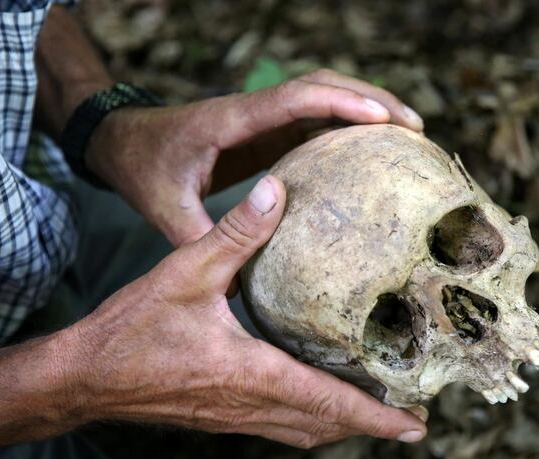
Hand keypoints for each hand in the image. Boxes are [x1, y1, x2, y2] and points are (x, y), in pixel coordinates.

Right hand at [69, 176, 427, 447]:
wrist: (85, 377)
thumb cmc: (132, 330)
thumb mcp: (186, 271)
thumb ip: (234, 233)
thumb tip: (275, 191)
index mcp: (253, 375)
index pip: (330, 404)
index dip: (377, 418)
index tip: (416, 427)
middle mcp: (252, 406)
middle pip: (326, 428)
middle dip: (371, 426)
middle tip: (411, 417)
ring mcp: (236, 417)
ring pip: (305, 432)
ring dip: (343, 426)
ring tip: (377, 411)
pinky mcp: (222, 416)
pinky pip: (281, 426)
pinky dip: (311, 420)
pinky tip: (316, 399)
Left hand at [85, 69, 423, 245]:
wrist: (123, 141)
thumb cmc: (142, 169)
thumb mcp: (165, 208)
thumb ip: (200, 241)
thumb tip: (239, 293)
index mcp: (230, 122)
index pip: (293, 100)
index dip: (340, 103)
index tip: (382, 118)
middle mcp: (252, 112)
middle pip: (321, 86)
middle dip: (371, 97)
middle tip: (415, 127)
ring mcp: (262, 120)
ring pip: (323, 97)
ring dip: (366, 107)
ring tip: (410, 135)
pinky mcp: (267, 133)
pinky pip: (315, 121)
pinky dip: (348, 128)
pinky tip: (374, 153)